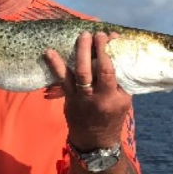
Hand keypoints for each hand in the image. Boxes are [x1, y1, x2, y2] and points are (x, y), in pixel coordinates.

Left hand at [45, 31, 131, 149]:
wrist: (95, 141)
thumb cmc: (112, 116)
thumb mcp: (123, 100)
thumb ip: (120, 80)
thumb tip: (115, 51)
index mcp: (113, 97)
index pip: (111, 70)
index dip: (109, 51)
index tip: (109, 36)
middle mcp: (97, 97)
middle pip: (96, 69)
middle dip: (95, 48)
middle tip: (95, 32)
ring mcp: (81, 97)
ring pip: (79, 72)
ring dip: (79, 52)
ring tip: (81, 35)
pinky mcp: (69, 98)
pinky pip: (61, 80)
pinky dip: (55, 65)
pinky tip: (49, 51)